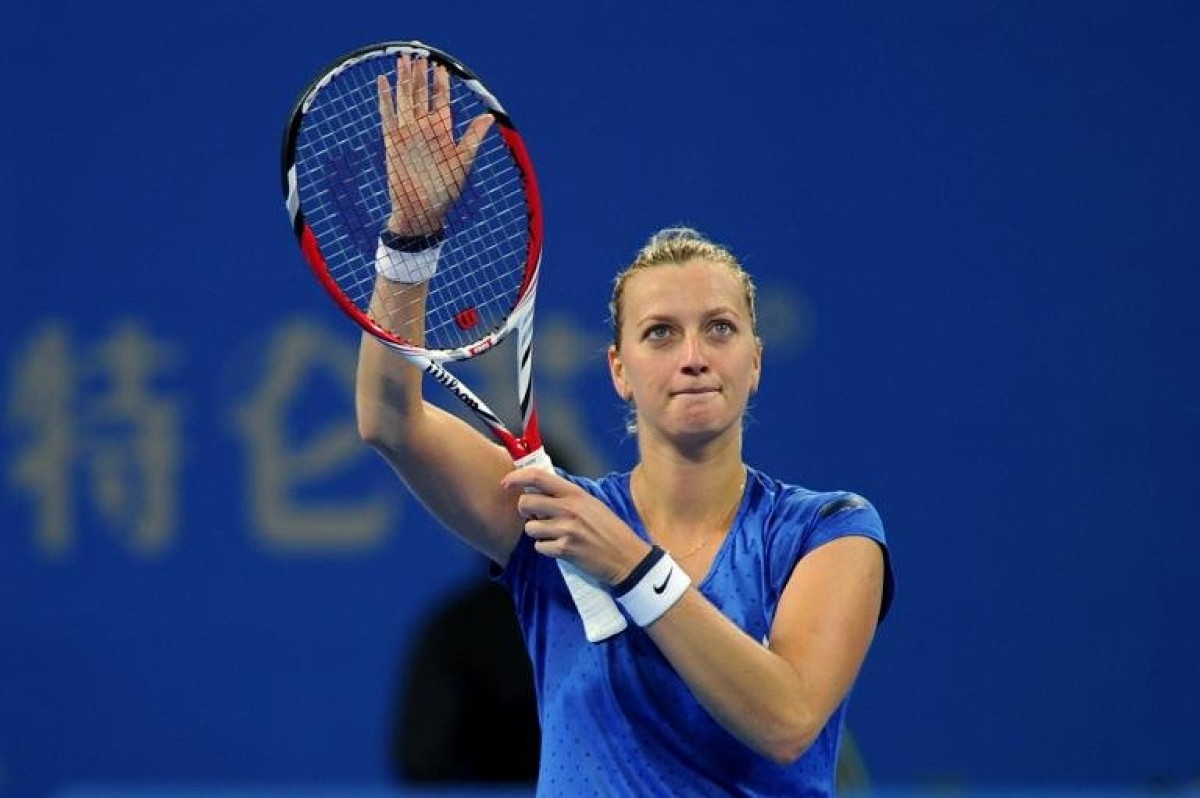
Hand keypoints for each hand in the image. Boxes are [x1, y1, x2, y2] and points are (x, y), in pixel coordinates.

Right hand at [376, 55, 493, 236]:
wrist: (422, 210)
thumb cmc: (446, 190)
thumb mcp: (463, 162)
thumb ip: (473, 138)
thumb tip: (489, 116)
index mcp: (443, 130)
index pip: (442, 99)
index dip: (441, 82)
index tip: (440, 66)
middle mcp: (424, 128)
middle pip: (421, 94)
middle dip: (420, 74)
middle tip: (418, 52)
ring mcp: (407, 133)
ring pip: (404, 99)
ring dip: (403, 79)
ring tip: (402, 58)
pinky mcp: (392, 141)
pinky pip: (387, 115)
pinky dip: (384, 98)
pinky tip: (382, 80)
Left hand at [502, 467, 651, 585]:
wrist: (626, 557)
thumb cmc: (609, 530)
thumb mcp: (592, 504)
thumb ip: (567, 496)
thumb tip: (539, 490)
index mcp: (576, 493)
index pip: (538, 477)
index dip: (517, 478)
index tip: (506, 482)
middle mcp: (569, 508)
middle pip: (526, 502)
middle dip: (525, 510)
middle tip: (535, 515)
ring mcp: (566, 529)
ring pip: (530, 527)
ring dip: (537, 532)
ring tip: (555, 534)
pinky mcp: (565, 549)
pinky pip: (539, 547)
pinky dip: (546, 549)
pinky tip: (561, 548)